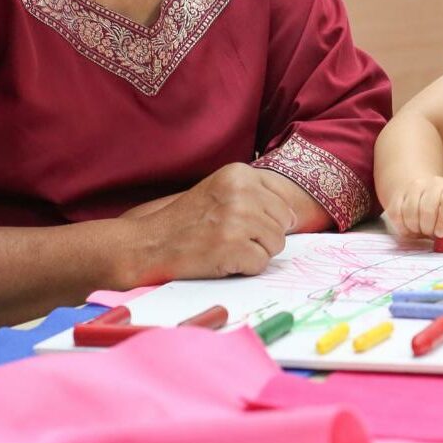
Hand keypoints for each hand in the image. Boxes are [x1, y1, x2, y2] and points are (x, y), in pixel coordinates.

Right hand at [119, 163, 296, 284]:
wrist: (146, 245)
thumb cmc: (187, 222)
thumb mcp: (220, 191)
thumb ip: (255, 195)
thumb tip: (295, 215)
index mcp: (240, 174)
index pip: (284, 202)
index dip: (268, 220)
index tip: (242, 224)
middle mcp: (242, 192)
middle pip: (284, 224)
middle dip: (263, 237)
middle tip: (230, 238)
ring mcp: (238, 218)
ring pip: (276, 245)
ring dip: (254, 253)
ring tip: (224, 247)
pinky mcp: (233, 246)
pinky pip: (261, 265)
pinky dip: (244, 269)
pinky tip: (220, 260)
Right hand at [383, 176, 442, 242]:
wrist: (425, 199)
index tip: (442, 232)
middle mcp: (433, 184)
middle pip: (427, 211)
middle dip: (429, 229)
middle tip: (431, 232)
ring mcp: (413, 188)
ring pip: (410, 215)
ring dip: (416, 229)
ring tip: (423, 228)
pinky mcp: (397, 196)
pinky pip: (397, 217)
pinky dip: (404, 228)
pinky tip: (412, 227)